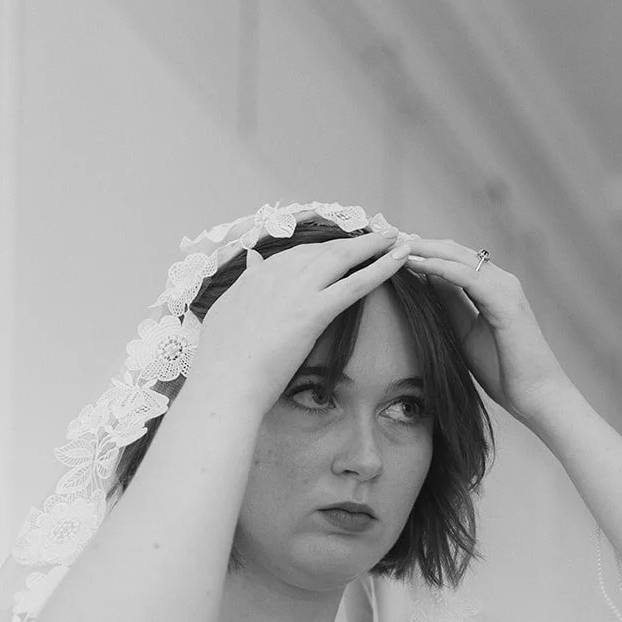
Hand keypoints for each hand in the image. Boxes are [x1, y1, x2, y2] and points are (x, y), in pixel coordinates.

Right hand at [190, 228, 411, 410]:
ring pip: (342, 257)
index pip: (297, 254)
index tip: (341, 249)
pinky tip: (400, 259)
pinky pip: (355, 283)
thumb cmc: (220, 362)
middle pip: (323, 250)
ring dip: (373, 246)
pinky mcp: (313, 311)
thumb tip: (252, 260)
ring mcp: (296, 290)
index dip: (323, 251)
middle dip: (352, 242)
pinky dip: (381, 267)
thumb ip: (244, 284)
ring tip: (395, 239)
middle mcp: (277, 274)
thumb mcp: (225, 311)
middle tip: (377, 237)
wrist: (224, 383)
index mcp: (256, 277)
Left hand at [403, 237, 572, 424]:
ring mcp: (505, 287)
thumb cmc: (503, 370)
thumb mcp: (465, 333)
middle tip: (385, 241)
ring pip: (457, 257)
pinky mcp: (505, 301)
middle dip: (418, 244)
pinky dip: (438, 267)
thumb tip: (425, 282)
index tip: (390, 251)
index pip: (453, 259)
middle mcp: (501, 280)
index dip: (423, 252)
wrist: (535, 395)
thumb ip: (450, 306)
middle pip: (453, 250)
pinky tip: (414, 265)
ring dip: (423, 250)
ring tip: (392, 248)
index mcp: (492, 288)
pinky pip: (466, 277)